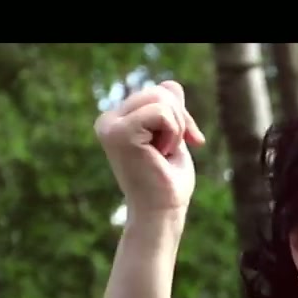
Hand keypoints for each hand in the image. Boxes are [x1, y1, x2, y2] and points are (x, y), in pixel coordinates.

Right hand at [95, 80, 206, 216]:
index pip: (159, 92)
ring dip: (176, 128)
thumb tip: (170, 84)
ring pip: (161, 98)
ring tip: (163, 153)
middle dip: (180, 120)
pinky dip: (173, 132)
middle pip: (160, 91)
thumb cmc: (167, 183)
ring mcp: (110, 126)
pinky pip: (161, 112)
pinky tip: (160, 154)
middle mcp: (107, 120)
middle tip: (172, 151)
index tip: (190, 141)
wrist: (161, 213)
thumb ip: (169, 110)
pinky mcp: (119, 133)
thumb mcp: (172, 137)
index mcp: (116, 120)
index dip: (181, 115)